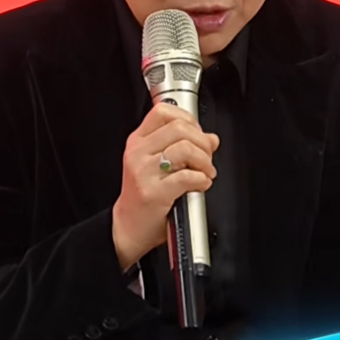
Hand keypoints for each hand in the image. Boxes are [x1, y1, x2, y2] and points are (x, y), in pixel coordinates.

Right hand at [112, 101, 219, 270]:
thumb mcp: (155, 163)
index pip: (164, 112)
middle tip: (206, 158)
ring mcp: (143, 172)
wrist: (129, 227)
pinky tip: (200, 185)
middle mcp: (138, 153)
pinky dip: (202, 180)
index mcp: (138, 141)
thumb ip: (180, 146)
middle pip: (180, 128)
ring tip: (205, 173)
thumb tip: (210, 139)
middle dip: (203, 143)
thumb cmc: (143, 196)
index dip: (189, 120)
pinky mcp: (153, 192)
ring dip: (204, 161)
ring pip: (185, 149)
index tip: (198, 135)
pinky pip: (187, 177)